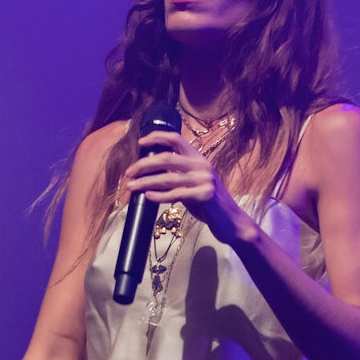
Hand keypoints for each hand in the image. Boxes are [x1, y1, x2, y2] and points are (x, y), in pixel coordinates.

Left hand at [121, 129, 256, 247]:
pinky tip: (148, 197)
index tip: (140, 142)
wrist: (231, 222)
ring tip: (131, 186)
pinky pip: (176, 194)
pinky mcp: (204, 195)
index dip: (157, 137)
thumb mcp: (193, 184)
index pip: (176, 139)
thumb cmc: (209, 204)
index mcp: (198, 158)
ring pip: (167, 178)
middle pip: (166, 157)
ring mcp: (204, 179)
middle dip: (144, 164)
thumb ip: (178, 176)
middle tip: (129, 172)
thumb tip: (151, 175)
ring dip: (145, 182)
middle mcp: (202, 165)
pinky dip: (159, 196)